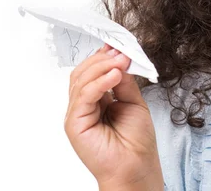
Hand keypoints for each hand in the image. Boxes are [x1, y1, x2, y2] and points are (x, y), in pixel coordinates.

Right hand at [64, 43, 163, 189]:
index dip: (104, 56)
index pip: (93, 71)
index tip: (118, 44)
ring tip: (121, 61)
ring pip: (80, 80)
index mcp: (97, 99)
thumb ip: (124, 82)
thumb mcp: (134, 102)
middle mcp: (84, 105)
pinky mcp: (74, 123)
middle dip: (103, 59)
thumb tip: (120, 59)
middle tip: (121, 51)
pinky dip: (99, 82)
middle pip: (83, 73)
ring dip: (102, 66)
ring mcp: (77, 114)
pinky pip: (83, 96)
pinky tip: (114, 75)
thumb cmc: (136, 141)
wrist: (136, 167)